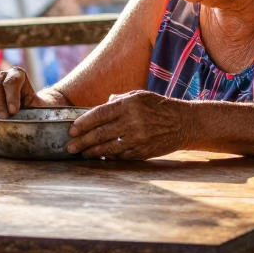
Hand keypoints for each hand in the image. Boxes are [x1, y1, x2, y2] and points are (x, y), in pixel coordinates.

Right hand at [0, 67, 45, 118]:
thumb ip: (39, 108)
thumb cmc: (33, 109)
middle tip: (4, 116)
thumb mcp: (39, 107)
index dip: (12, 96)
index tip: (14, 111)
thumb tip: (37, 116)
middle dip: (0, 102)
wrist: (23, 113)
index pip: (12, 81)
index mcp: (17, 75)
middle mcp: (1, 76)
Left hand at [65, 90, 188, 159]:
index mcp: (128, 104)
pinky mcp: (142, 151)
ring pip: (108, 147)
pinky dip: (108, 156)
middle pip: (100, 133)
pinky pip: (120, 156)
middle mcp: (132, 121)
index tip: (72, 130)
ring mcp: (137, 138)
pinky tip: (99, 156)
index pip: (99, 114)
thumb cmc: (158, 106)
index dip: (83, 123)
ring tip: (81, 153)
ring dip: (92, 151)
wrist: (183, 123)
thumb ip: (118, 100)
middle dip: (82, 141)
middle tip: (70, 146)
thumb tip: (102, 106)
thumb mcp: (139, 95)